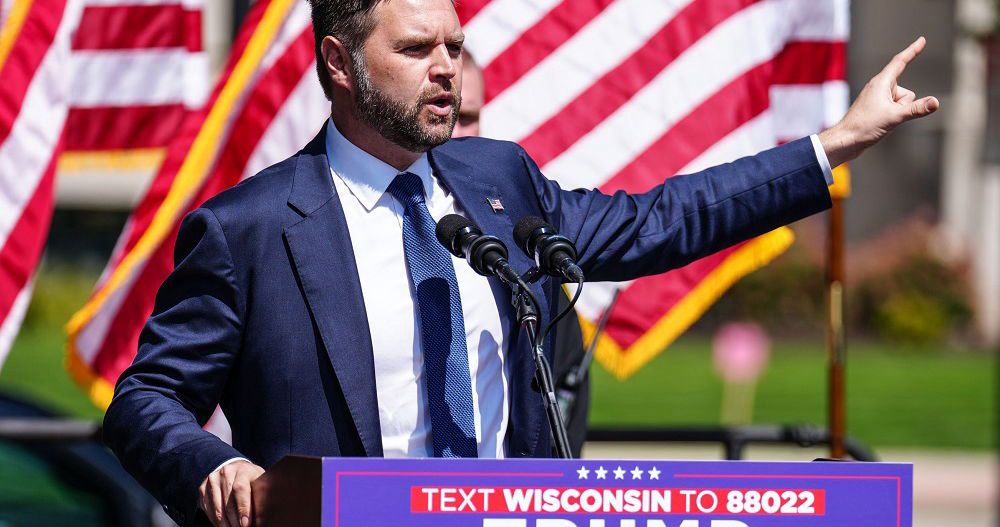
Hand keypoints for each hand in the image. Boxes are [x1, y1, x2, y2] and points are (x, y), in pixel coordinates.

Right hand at [199, 460, 264, 526]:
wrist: (236, 470)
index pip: (240, 489)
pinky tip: (224, 525)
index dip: (243, 508)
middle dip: (234, 520)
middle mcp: (225, 472)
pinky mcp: (203, 488)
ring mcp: (212, 479)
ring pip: (217, 508)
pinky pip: (208, 509)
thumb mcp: (261, 484)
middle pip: (228, 501)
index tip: (245, 524)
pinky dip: (215, 520)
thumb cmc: (252, 481)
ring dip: (224, 524)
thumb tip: (261, 519)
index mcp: (242, 470)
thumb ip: (261, 498)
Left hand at [819, 37, 939, 167]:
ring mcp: (877, 99)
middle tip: (885, 116)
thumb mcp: (894, 117)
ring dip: (898, 113)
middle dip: (904, 105)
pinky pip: (894, 111)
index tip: (921, 40)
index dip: (912, 50)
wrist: (845, 141)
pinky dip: (893, 117)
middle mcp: (878, 88)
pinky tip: (880, 125)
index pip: (900, 62)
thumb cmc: (864, 127)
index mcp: (881, 83)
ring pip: (901, 104)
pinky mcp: (876, 110)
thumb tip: (936, 102)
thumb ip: (916, 109)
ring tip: (880, 122)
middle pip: (906, 93)